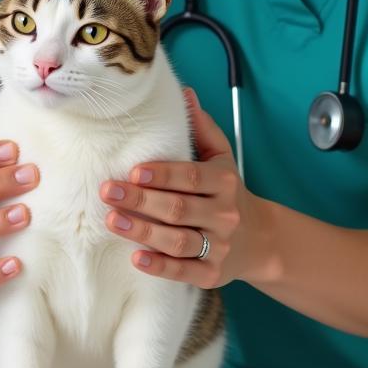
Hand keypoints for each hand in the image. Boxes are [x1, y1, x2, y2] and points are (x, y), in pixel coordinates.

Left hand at [100, 89, 271, 288]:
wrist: (259, 239)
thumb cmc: (226, 190)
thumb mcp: (220, 156)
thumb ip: (202, 127)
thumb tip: (185, 93)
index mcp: (224, 181)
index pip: (191, 176)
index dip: (162, 174)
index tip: (133, 170)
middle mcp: (224, 214)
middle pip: (179, 208)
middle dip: (141, 200)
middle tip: (108, 191)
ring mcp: (219, 246)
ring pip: (178, 240)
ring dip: (143, 231)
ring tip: (112, 220)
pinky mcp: (212, 274)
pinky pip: (184, 272)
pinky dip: (160, 266)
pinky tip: (135, 257)